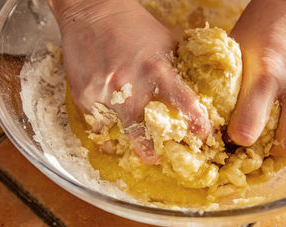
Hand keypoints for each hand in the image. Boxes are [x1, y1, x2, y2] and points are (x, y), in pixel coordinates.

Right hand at [48, 0, 210, 163]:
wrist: (91, 11)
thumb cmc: (133, 25)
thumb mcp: (164, 42)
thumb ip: (178, 69)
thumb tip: (196, 92)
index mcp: (157, 69)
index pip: (184, 103)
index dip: (196, 124)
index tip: (202, 136)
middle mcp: (129, 86)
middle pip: (145, 135)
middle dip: (152, 152)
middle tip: (156, 154)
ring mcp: (103, 94)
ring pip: (118, 137)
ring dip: (127, 144)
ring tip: (132, 143)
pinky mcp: (83, 98)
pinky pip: (97, 128)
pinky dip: (107, 132)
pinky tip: (113, 127)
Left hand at [228, 0, 285, 155]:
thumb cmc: (263, 21)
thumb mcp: (236, 48)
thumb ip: (228, 80)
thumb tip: (212, 107)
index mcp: (264, 76)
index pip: (248, 131)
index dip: (237, 138)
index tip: (231, 133)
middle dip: (271, 152)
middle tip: (258, 142)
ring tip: (272, 125)